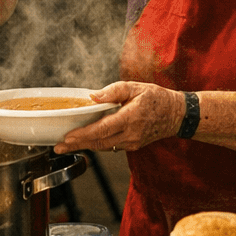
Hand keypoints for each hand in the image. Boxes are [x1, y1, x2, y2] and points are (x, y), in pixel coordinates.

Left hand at [54, 81, 182, 153]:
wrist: (177, 115)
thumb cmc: (157, 98)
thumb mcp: (136, 87)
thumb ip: (113, 91)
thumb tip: (93, 96)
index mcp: (130, 118)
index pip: (101, 129)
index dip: (83, 135)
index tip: (67, 137)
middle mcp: (130, 134)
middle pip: (98, 142)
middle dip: (77, 145)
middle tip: (58, 147)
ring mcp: (132, 142)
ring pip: (103, 146)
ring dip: (84, 146)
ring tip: (66, 145)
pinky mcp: (132, 146)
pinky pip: (111, 145)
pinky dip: (97, 143)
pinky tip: (85, 141)